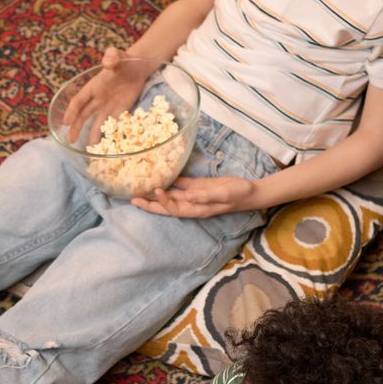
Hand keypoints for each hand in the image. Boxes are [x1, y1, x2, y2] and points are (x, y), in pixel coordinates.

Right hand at [61, 47, 149, 143]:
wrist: (137, 68)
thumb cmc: (123, 60)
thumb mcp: (116, 55)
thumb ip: (111, 57)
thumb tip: (107, 63)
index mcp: (92, 87)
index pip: (79, 100)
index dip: (72, 111)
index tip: (66, 122)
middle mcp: (97, 99)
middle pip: (83, 115)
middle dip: (76, 127)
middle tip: (70, 140)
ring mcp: (108, 107)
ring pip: (97, 123)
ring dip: (92, 135)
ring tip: (90, 149)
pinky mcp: (120, 111)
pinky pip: (112, 124)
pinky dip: (109, 134)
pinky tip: (106, 146)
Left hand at [132, 176, 259, 218]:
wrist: (249, 191)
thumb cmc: (238, 194)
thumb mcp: (223, 194)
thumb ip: (205, 195)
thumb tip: (187, 196)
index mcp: (197, 209)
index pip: (175, 208)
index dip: (164, 201)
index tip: (156, 190)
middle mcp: (192, 204)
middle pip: (166, 206)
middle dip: (150, 203)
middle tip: (133, 198)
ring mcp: (194, 195)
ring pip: (171, 195)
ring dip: (156, 193)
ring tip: (140, 187)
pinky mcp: (198, 186)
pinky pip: (181, 185)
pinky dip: (170, 180)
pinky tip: (159, 174)